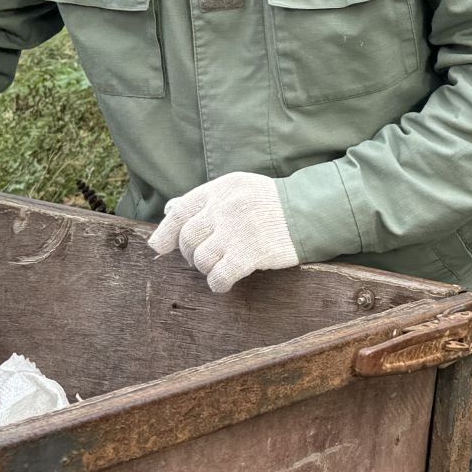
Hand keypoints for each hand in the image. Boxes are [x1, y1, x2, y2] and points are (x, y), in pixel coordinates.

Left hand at [147, 173, 298, 292]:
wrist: (311, 211)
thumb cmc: (272, 202)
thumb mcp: (238, 189)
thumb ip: (206, 200)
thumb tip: (170, 210)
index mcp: (221, 189)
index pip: (180, 211)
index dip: (166, 232)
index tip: (160, 246)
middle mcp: (225, 207)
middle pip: (188, 238)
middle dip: (190, 253)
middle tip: (203, 258)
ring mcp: (236, 231)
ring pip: (201, 259)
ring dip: (207, 268)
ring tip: (221, 265)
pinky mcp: (250, 254)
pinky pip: (219, 276)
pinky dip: (218, 283)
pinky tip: (225, 281)